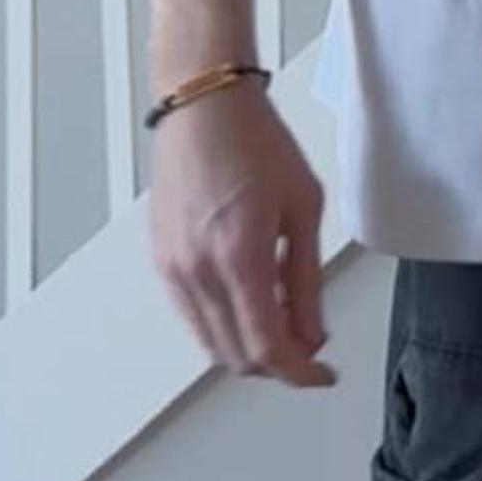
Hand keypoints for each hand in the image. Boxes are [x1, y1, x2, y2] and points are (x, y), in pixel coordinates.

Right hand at [146, 79, 336, 388]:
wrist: (205, 106)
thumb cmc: (256, 142)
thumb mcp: (304, 208)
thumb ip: (306, 279)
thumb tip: (311, 334)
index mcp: (238, 257)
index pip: (267, 348)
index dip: (299, 373)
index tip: (321, 375)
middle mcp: (197, 272)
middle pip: (237, 356)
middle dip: (277, 363)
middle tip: (309, 344)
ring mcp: (173, 269)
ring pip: (212, 342)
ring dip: (249, 347)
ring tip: (283, 316)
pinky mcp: (160, 260)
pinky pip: (193, 316)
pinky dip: (223, 324)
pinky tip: (250, 298)